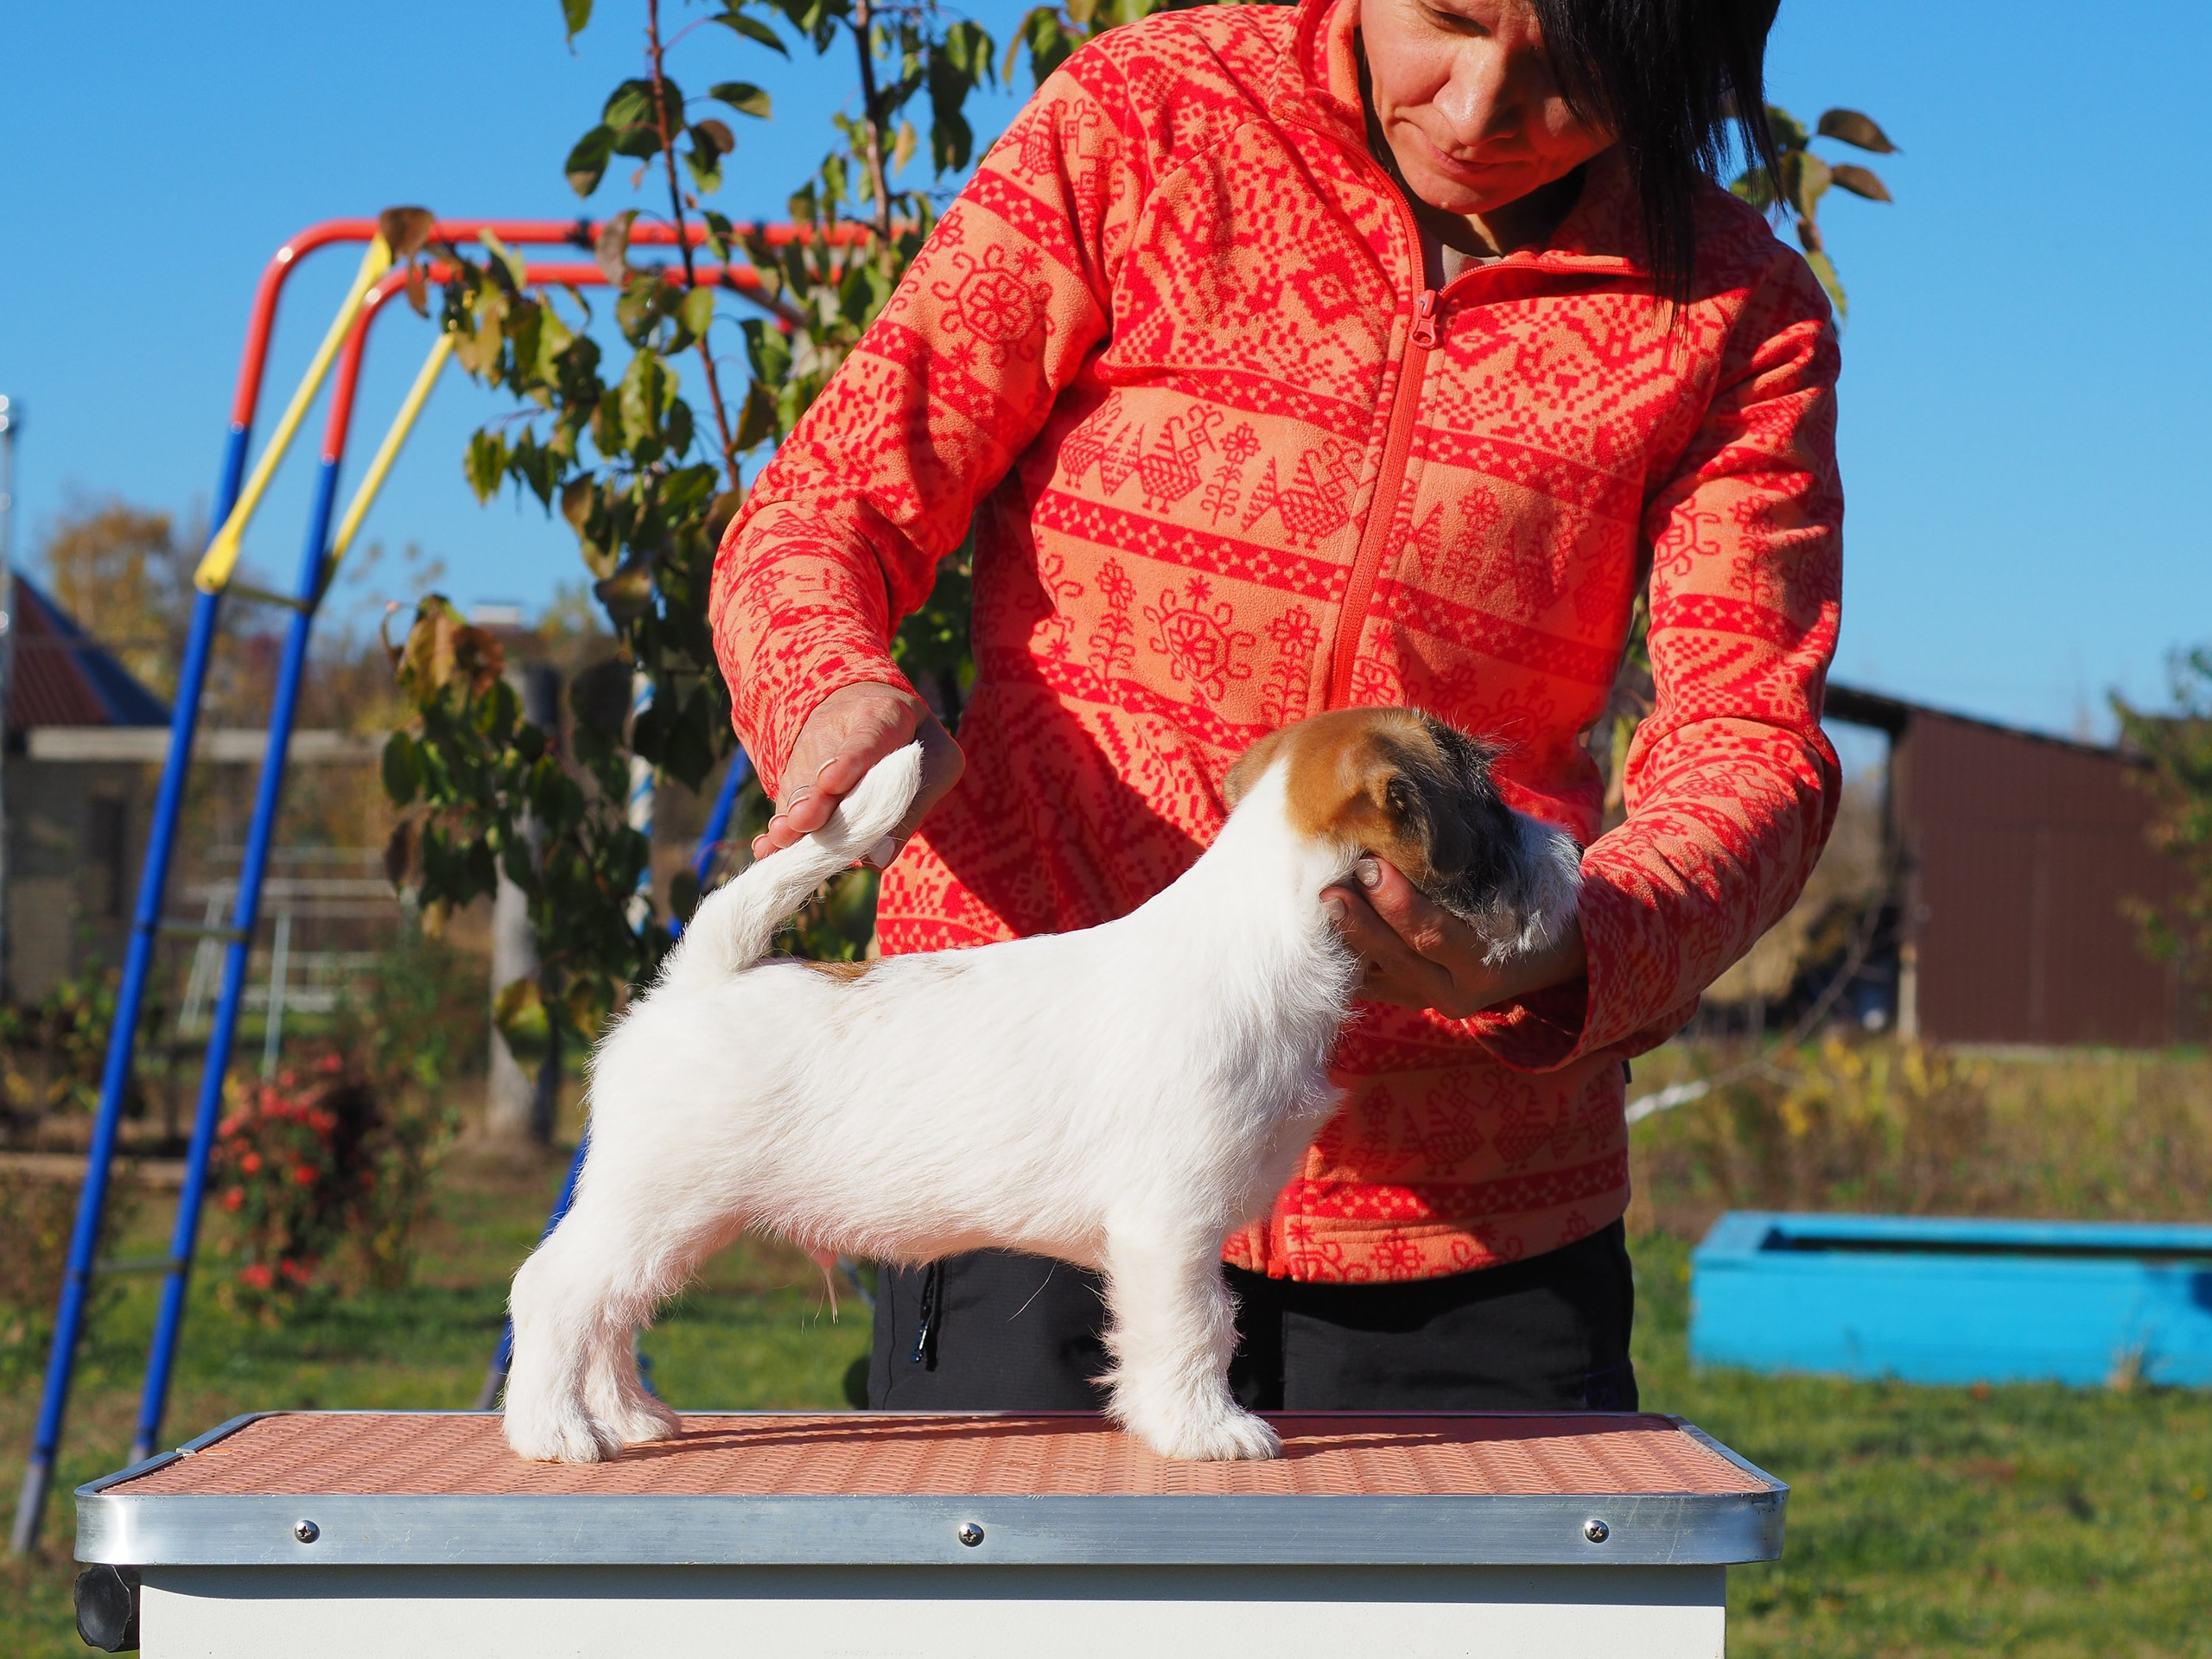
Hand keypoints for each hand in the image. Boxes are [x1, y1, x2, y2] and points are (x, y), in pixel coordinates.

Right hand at [750, 682, 964, 867]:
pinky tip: (765, 850)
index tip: (831, 781)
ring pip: (800, 794)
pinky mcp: (793, 783)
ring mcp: (808, 758)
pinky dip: (779, 834)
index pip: (867, 739)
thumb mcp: (938, 761)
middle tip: (801, 821)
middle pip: (823, 773)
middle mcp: (835, 735)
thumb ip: (914, 804)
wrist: (866, 708)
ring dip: (791, 822)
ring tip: (779, 841)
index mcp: (882, 716)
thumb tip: (878, 857)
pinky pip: (786, 810)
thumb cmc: (914, 740)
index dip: (850, 761)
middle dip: (813, 799)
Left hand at [1324, 856, 1584, 1018]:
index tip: (1370, 863)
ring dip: (1344, 936)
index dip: (1400, 903)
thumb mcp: (1508, 878)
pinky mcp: (1405, 1000)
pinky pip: (1368, 983)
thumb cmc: (1520, 895)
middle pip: (1401, 955)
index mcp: (1487, 958)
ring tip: (1318, 903)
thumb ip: (1468, 856)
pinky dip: (1342, 957)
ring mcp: (1428, 999)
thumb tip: (1415, 803)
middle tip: (1329, 886)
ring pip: (1378, 974)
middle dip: (1361, 920)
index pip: (1436, 933)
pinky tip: (1316, 929)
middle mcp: (1458, 988)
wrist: (1542, 953)